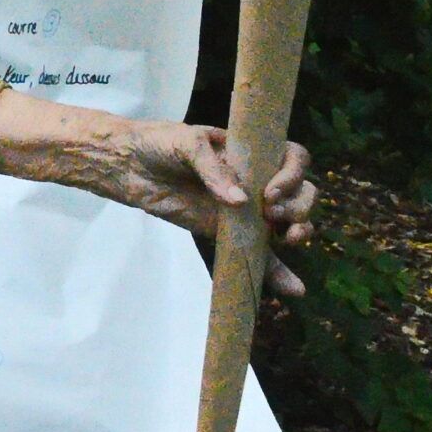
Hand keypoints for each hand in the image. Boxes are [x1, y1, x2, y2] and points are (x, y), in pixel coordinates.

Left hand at [113, 120, 316, 297]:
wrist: (130, 166)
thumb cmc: (160, 143)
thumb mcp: (187, 144)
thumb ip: (212, 169)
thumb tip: (241, 201)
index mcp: (251, 152)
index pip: (293, 159)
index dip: (292, 175)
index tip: (269, 191)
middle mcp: (256, 180)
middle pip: (300, 193)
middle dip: (298, 205)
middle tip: (270, 211)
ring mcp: (246, 209)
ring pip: (289, 222)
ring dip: (299, 230)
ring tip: (285, 238)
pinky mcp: (229, 233)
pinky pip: (260, 254)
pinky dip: (278, 272)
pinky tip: (293, 289)